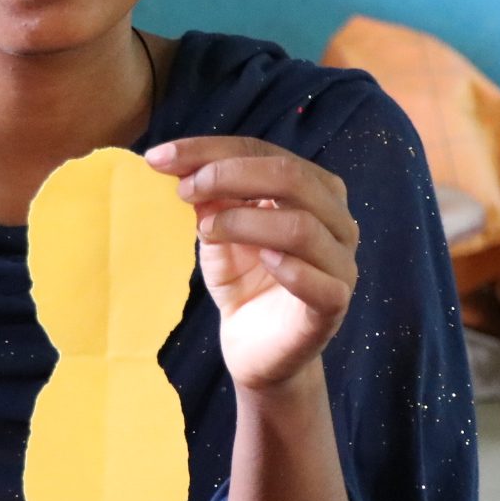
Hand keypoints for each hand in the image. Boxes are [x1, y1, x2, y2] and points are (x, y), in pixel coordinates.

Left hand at [146, 137, 359, 391]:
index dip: (211, 150)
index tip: (160, 158)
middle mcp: (336, 221)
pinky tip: (263, 261)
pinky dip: (290, 268)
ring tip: (207, 229)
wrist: (257, 349)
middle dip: (229, 175)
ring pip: (303, 226)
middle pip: (291, 177)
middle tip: (184, 190)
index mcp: (312, 191)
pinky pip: (322, 284)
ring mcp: (340, 264)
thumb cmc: (245, 282)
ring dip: (246, 221)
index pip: (265, 153)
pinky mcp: (334, 307)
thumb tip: (185, 163)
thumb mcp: (218, 231)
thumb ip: (210, 197)